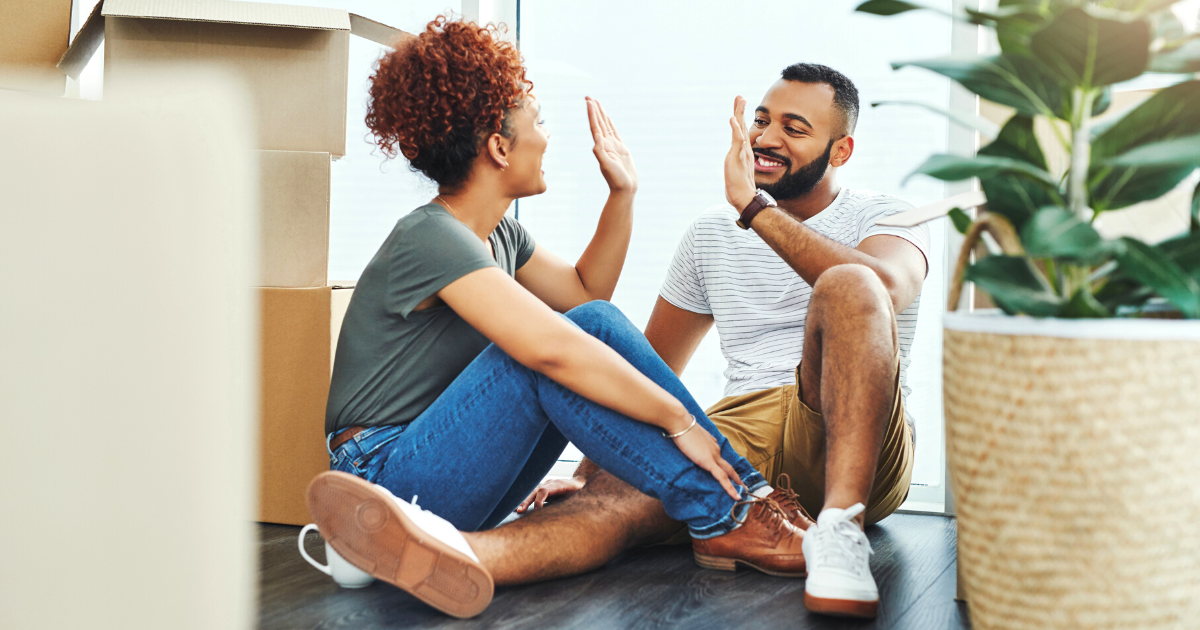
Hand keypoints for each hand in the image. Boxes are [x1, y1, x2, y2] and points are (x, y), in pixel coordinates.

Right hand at [515, 476, 585, 512]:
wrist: (581, 482)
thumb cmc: (580, 491)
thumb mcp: (578, 497)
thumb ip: (570, 503)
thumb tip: (562, 514)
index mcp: (559, 484)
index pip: (545, 490)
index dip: (539, 500)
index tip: (537, 511)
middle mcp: (550, 483)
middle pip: (535, 490)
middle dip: (527, 500)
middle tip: (519, 510)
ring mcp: (546, 485)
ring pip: (532, 492)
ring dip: (524, 501)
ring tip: (516, 510)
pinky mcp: (544, 489)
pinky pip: (534, 494)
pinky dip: (527, 500)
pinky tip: (519, 507)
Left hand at [587, 97, 637, 194]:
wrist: (624, 188)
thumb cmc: (616, 179)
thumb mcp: (606, 166)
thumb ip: (600, 152)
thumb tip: (596, 139)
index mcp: (601, 146)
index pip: (595, 126)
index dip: (592, 114)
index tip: (589, 102)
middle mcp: (605, 144)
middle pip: (598, 123)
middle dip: (594, 110)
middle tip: (588, 97)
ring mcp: (612, 145)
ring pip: (605, 125)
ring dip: (601, 114)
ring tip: (596, 103)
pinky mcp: (620, 148)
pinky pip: (614, 132)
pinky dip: (610, 123)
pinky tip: (607, 118)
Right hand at [671, 423, 745, 500]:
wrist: (680, 422)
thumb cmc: (680, 426)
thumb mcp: (689, 434)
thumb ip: (693, 440)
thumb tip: (691, 443)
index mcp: (711, 443)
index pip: (719, 457)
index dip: (724, 466)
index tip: (728, 473)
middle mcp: (715, 449)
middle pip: (728, 466)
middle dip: (736, 477)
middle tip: (743, 485)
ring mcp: (713, 456)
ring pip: (728, 473)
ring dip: (736, 483)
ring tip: (741, 494)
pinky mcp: (708, 462)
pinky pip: (722, 478)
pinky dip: (730, 488)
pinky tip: (735, 496)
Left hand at [724, 96, 756, 211]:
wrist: (744, 198)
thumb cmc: (740, 189)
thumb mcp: (736, 174)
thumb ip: (736, 169)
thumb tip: (735, 168)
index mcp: (743, 152)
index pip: (742, 132)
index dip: (740, 120)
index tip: (739, 107)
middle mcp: (744, 150)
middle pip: (742, 126)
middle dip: (740, 111)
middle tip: (740, 97)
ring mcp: (742, 153)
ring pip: (741, 129)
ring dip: (739, 114)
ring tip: (739, 100)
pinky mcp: (738, 157)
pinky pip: (737, 140)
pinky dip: (735, 129)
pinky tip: (732, 119)